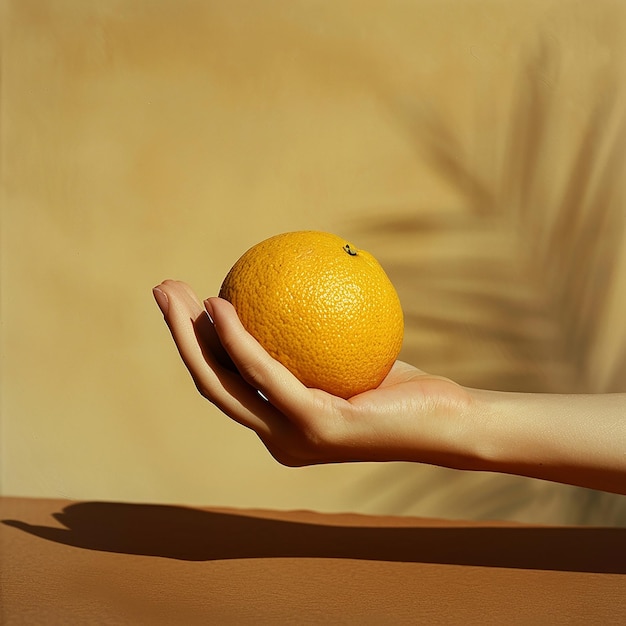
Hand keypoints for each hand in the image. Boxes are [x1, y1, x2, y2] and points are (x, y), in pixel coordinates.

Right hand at [153, 280, 474, 467]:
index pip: (229, 380)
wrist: (450, 422)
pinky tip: (219, 306)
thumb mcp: (352, 355)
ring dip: (192, 335)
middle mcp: (278, 435)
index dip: (199, 342)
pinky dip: (237, 341)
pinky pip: (266, 375)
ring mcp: (293, 437)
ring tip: (173, 292)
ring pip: (224, 382)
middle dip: (180, 335)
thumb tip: (295, 287)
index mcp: (282, 421)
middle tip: (163, 291)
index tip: (188, 299)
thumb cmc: (405, 388)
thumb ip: (317, 336)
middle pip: (212, 382)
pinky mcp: (315, 428)